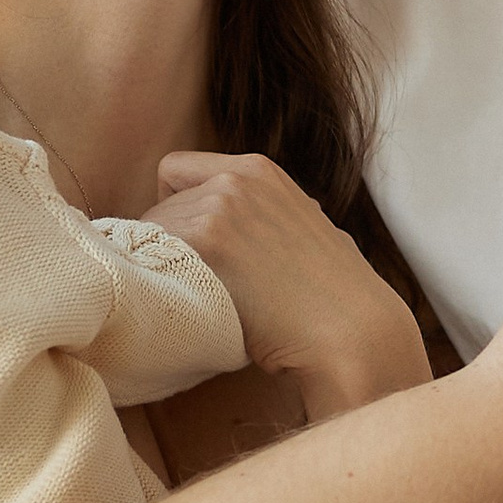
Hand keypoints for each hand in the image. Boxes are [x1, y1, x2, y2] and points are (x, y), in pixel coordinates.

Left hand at [151, 153, 429, 411]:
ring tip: (197, 303)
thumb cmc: (331, 299)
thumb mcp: (303, 229)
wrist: (353, 333)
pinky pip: (149, 258)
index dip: (175, 208)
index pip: (176, 170)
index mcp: (258, 170)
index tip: (189, 247)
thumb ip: (264, 216)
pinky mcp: (206, 242)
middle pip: (159, 206)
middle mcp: (235, 179)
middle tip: (193, 287)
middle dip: (168, 245)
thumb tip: (235, 233)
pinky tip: (186, 309)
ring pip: (149, 235)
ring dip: (161, 268)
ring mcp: (218, 207)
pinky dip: (157, 283)